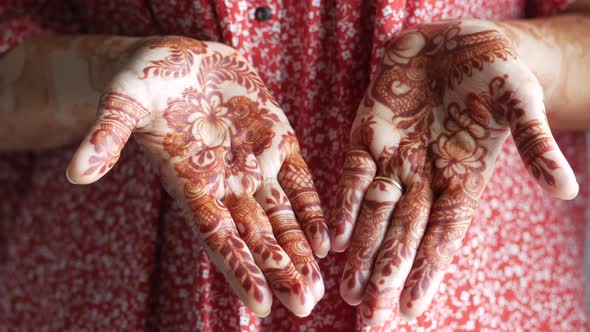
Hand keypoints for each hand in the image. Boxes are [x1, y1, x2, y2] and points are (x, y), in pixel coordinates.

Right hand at [66, 37, 329, 316]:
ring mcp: (253, 163)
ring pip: (281, 217)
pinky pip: (298, 180)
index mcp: (190, 182)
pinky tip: (326, 241)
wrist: (177, 55)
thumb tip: (76, 171)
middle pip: (256, 236)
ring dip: (300, 251)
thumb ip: (105, 136)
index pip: (218, 235)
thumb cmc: (145, 80)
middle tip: (304, 305)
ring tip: (316, 288)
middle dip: (280, 271)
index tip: (262, 305)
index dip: (239, 269)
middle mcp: (225, 182)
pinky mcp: (276, 137)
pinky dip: (311, 209)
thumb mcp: (121, 102)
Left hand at [329, 20, 577, 323]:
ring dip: (362, 250)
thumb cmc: (496, 72)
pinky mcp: (369, 133)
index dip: (428, 271)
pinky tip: (337, 238)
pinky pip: (354, 174)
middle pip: (404, 235)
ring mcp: (394, 157)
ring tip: (350, 291)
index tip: (411, 308)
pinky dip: (346, 204)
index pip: (443, 235)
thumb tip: (567, 190)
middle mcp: (424, 176)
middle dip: (386, 273)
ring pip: (375, 213)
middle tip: (369, 316)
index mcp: (462, 179)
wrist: (458, 38)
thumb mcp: (520, 104)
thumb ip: (534, 144)